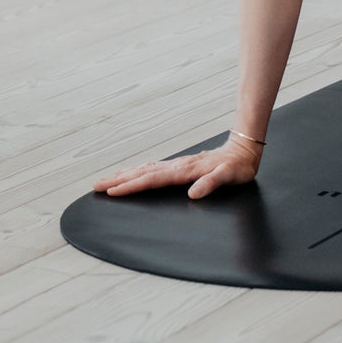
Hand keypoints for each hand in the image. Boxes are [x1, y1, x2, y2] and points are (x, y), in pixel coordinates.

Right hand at [93, 134, 262, 201]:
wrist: (244, 149)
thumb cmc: (238, 166)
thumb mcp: (229, 176)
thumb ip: (212, 182)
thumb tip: (194, 193)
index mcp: (185, 171)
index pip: (153, 179)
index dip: (132, 186)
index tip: (113, 191)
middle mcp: (177, 166)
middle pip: (143, 173)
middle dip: (119, 180)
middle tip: (97, 185)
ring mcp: (177, 164)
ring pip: (145, 169)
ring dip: (125, 174)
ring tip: (107, 179)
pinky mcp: (180, 165)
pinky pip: (153, 168)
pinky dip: (138, 171)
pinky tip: (132, 172)